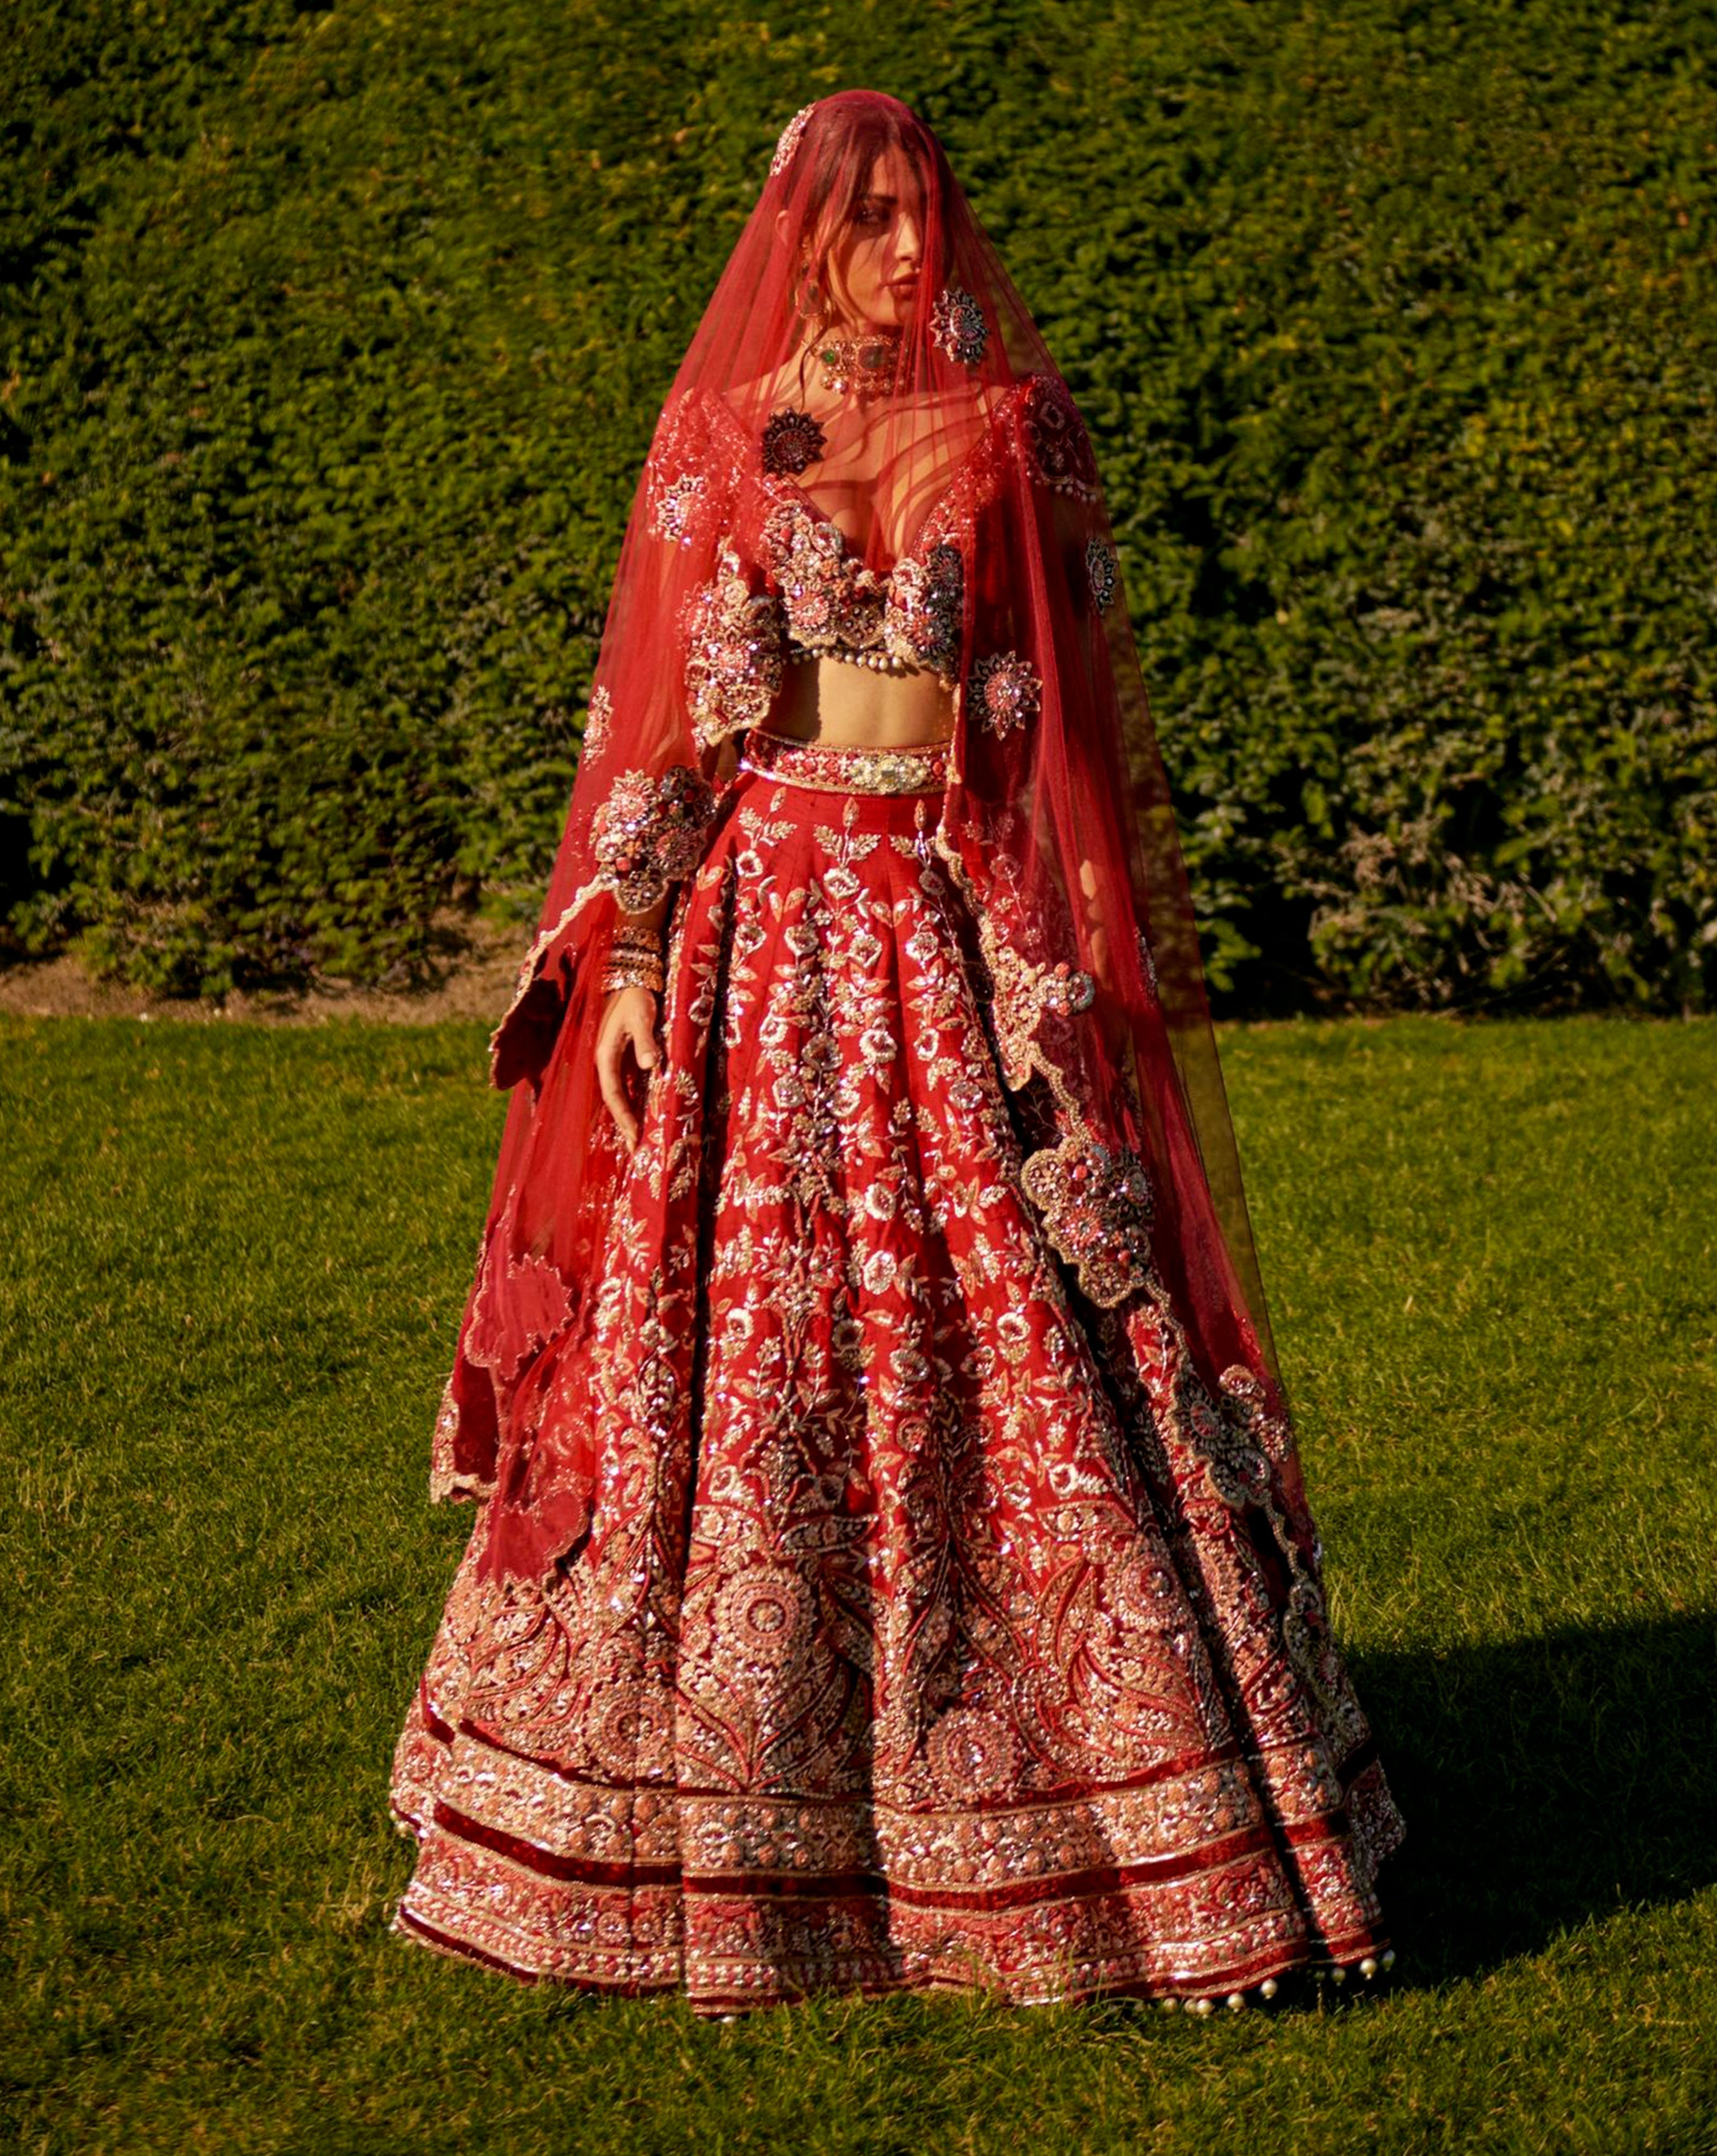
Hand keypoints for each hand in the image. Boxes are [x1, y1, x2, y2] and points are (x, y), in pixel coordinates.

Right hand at [595, 986, 660, 1154]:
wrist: (628, 977)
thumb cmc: (635, 997)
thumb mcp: (641, 1016)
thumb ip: (645, 1040)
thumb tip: (651, 1065)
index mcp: (606, 1054)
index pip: (613, 1093)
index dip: (623, 1115)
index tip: (634, 1135)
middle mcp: (605, 1060)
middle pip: (613, 1099)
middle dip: (623, 1124)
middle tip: (636, 1150)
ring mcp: (613, 1059)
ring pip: (618, 1094)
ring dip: (626, 1116)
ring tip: (637, 1139)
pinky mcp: (622, 1054)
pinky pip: (625, 1085)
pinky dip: (631, 1102)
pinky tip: (640, 1113)